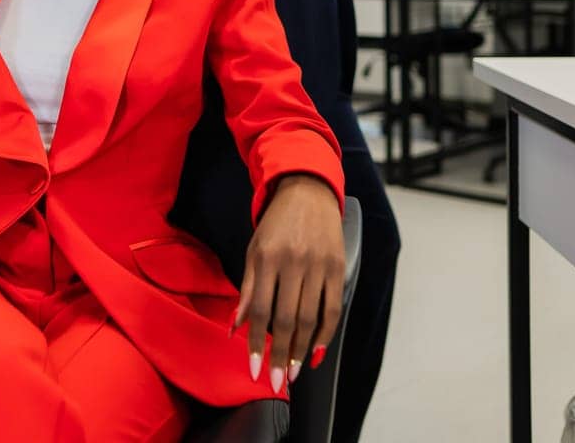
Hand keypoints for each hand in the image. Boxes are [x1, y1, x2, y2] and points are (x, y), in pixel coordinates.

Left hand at [235, 175, 343, 392]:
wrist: (307, 191)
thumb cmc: (275, 224)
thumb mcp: (253, 251)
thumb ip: (246, 289)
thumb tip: (236, 326)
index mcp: (267, 258)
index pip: (260, 310)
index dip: (257, 344)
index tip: (254, 369)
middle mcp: (294, 263)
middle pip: (286, 319)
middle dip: (280, 355)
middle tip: (276, 382)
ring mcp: (318, 265)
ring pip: (310, 318)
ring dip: (301, 350)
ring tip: (293, 372)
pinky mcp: (338, 267)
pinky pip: (333, 308)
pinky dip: (325, 334)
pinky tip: (315, 351)